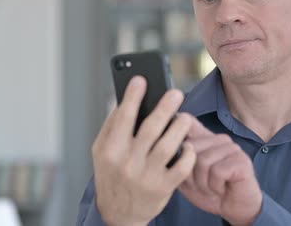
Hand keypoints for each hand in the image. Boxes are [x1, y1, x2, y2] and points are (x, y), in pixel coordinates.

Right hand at [92, 76, 196, 225]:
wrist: (118, 214)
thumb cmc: (111, 175)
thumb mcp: (101, 151)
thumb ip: (111, 126)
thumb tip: (125, 100)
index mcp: (111, 150)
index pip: (123, 118)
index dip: (133, 97)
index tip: (141, 79)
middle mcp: (128, 162)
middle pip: (151, 128)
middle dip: (165, 107)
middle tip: (176, 93)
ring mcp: (146, 176)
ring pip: (168, 145)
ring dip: (180, 127)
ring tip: (185, 116)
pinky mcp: (163, 188)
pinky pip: (181, 167)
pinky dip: (188, 154)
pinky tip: (189, 145)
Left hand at [179, 118, 262, 225]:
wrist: (234, 210)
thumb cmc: (210, 191)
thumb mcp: (187, 177)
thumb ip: (178, 160)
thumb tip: (172, 143)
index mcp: (207, 138)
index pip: (188, 122)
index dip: (179, 136)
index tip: (180, 153)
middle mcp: (220, 139)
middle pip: (191, 148)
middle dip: (191, 174)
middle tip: (202, 184)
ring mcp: (233, 148)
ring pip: (203, 161)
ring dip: (204, 183)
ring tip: (213, 188)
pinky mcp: (242, 161)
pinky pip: (217, 172)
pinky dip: (216, 186)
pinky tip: (223, 189)